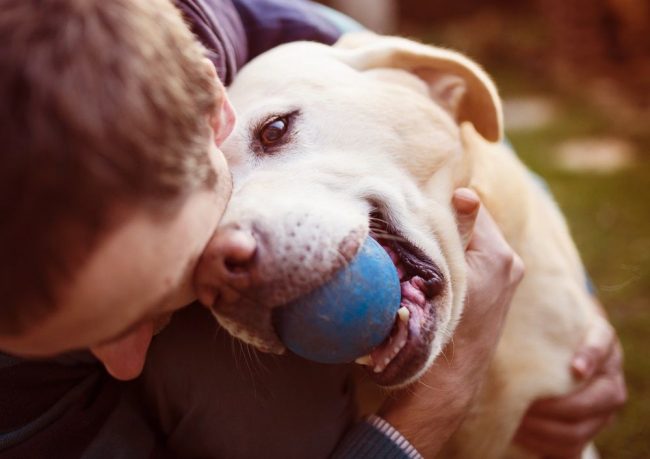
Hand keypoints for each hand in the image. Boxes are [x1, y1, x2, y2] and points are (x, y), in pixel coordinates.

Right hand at [379, 188, 524, 456]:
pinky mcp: (494, 291)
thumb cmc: (440, 326)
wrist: (447, 379)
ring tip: (422, 243)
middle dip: (447, 220)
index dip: (444, 202)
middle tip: (417, 220)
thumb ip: (458, 232)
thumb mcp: (446, 274)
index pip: (472, 206)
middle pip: (473, 223)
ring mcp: (504, 278)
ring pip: (472, 241)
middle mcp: (509, 263)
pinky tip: (433, 263)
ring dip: (449, 239)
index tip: (419, 202)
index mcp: (500, 255)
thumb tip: (466, 193)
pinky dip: (455, 255)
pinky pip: (474, 258)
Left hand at [514, 313, 626, 457]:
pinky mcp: (588, 427)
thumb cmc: (543, 331)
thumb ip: (535, 312)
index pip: (603, 343)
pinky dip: (546, 443)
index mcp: (600, 340)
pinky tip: (520, 432)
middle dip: (562, 406)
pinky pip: (573, 445)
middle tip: (528, 404)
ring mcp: (602, 405)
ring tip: (518, 419)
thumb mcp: (544, 318)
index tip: (576, 368)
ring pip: (585, 427)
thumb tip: (508, 279)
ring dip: (549, 428)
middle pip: (600, 398)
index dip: (593, 355)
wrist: (555, 353)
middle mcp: (608, 375)